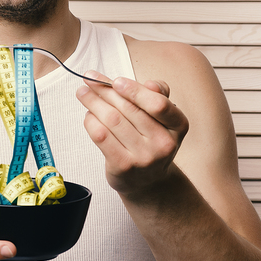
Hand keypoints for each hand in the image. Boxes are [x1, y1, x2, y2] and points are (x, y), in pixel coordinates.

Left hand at [75, 73, 188, 196]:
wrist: (148, 181)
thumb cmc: (152, 141)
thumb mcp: (164, 118)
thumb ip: (158, 95)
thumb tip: (149, 83)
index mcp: (178, 126)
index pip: (158, 104)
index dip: (135, 90)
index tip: (116, 81)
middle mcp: (163, 143)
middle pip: (129, 109)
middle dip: (106, 90)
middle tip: (90, 79)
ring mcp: (143, 157)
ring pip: (113, 120)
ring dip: (93, 102)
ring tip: (83, 92)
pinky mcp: (123, 166)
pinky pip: (102, 136)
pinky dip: (91, 121)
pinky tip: (88, 114)